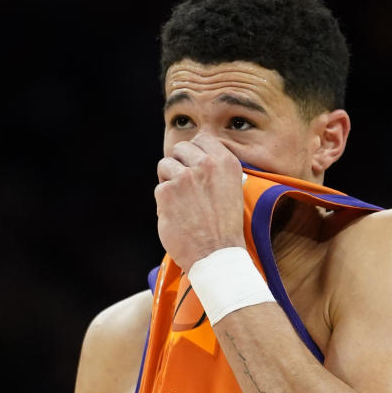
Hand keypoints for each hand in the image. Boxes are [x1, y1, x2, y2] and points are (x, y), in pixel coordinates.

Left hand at [155, 133, 246, 273]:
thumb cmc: (225, 227)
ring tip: (181, 201)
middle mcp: (206, 165)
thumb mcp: (232, 190)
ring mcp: (185, 177)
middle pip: (181, 148)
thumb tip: (196, 157)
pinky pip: (159, 188)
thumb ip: (216, 170)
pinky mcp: (166, 192)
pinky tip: (177, 215)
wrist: (217, 254)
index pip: (203, 138)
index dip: (195, 152)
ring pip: (165, 165)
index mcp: (226, 162)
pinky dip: (164, 202)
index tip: (194, 165)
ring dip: (169, 181)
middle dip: (179, 163)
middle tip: (185, 184)